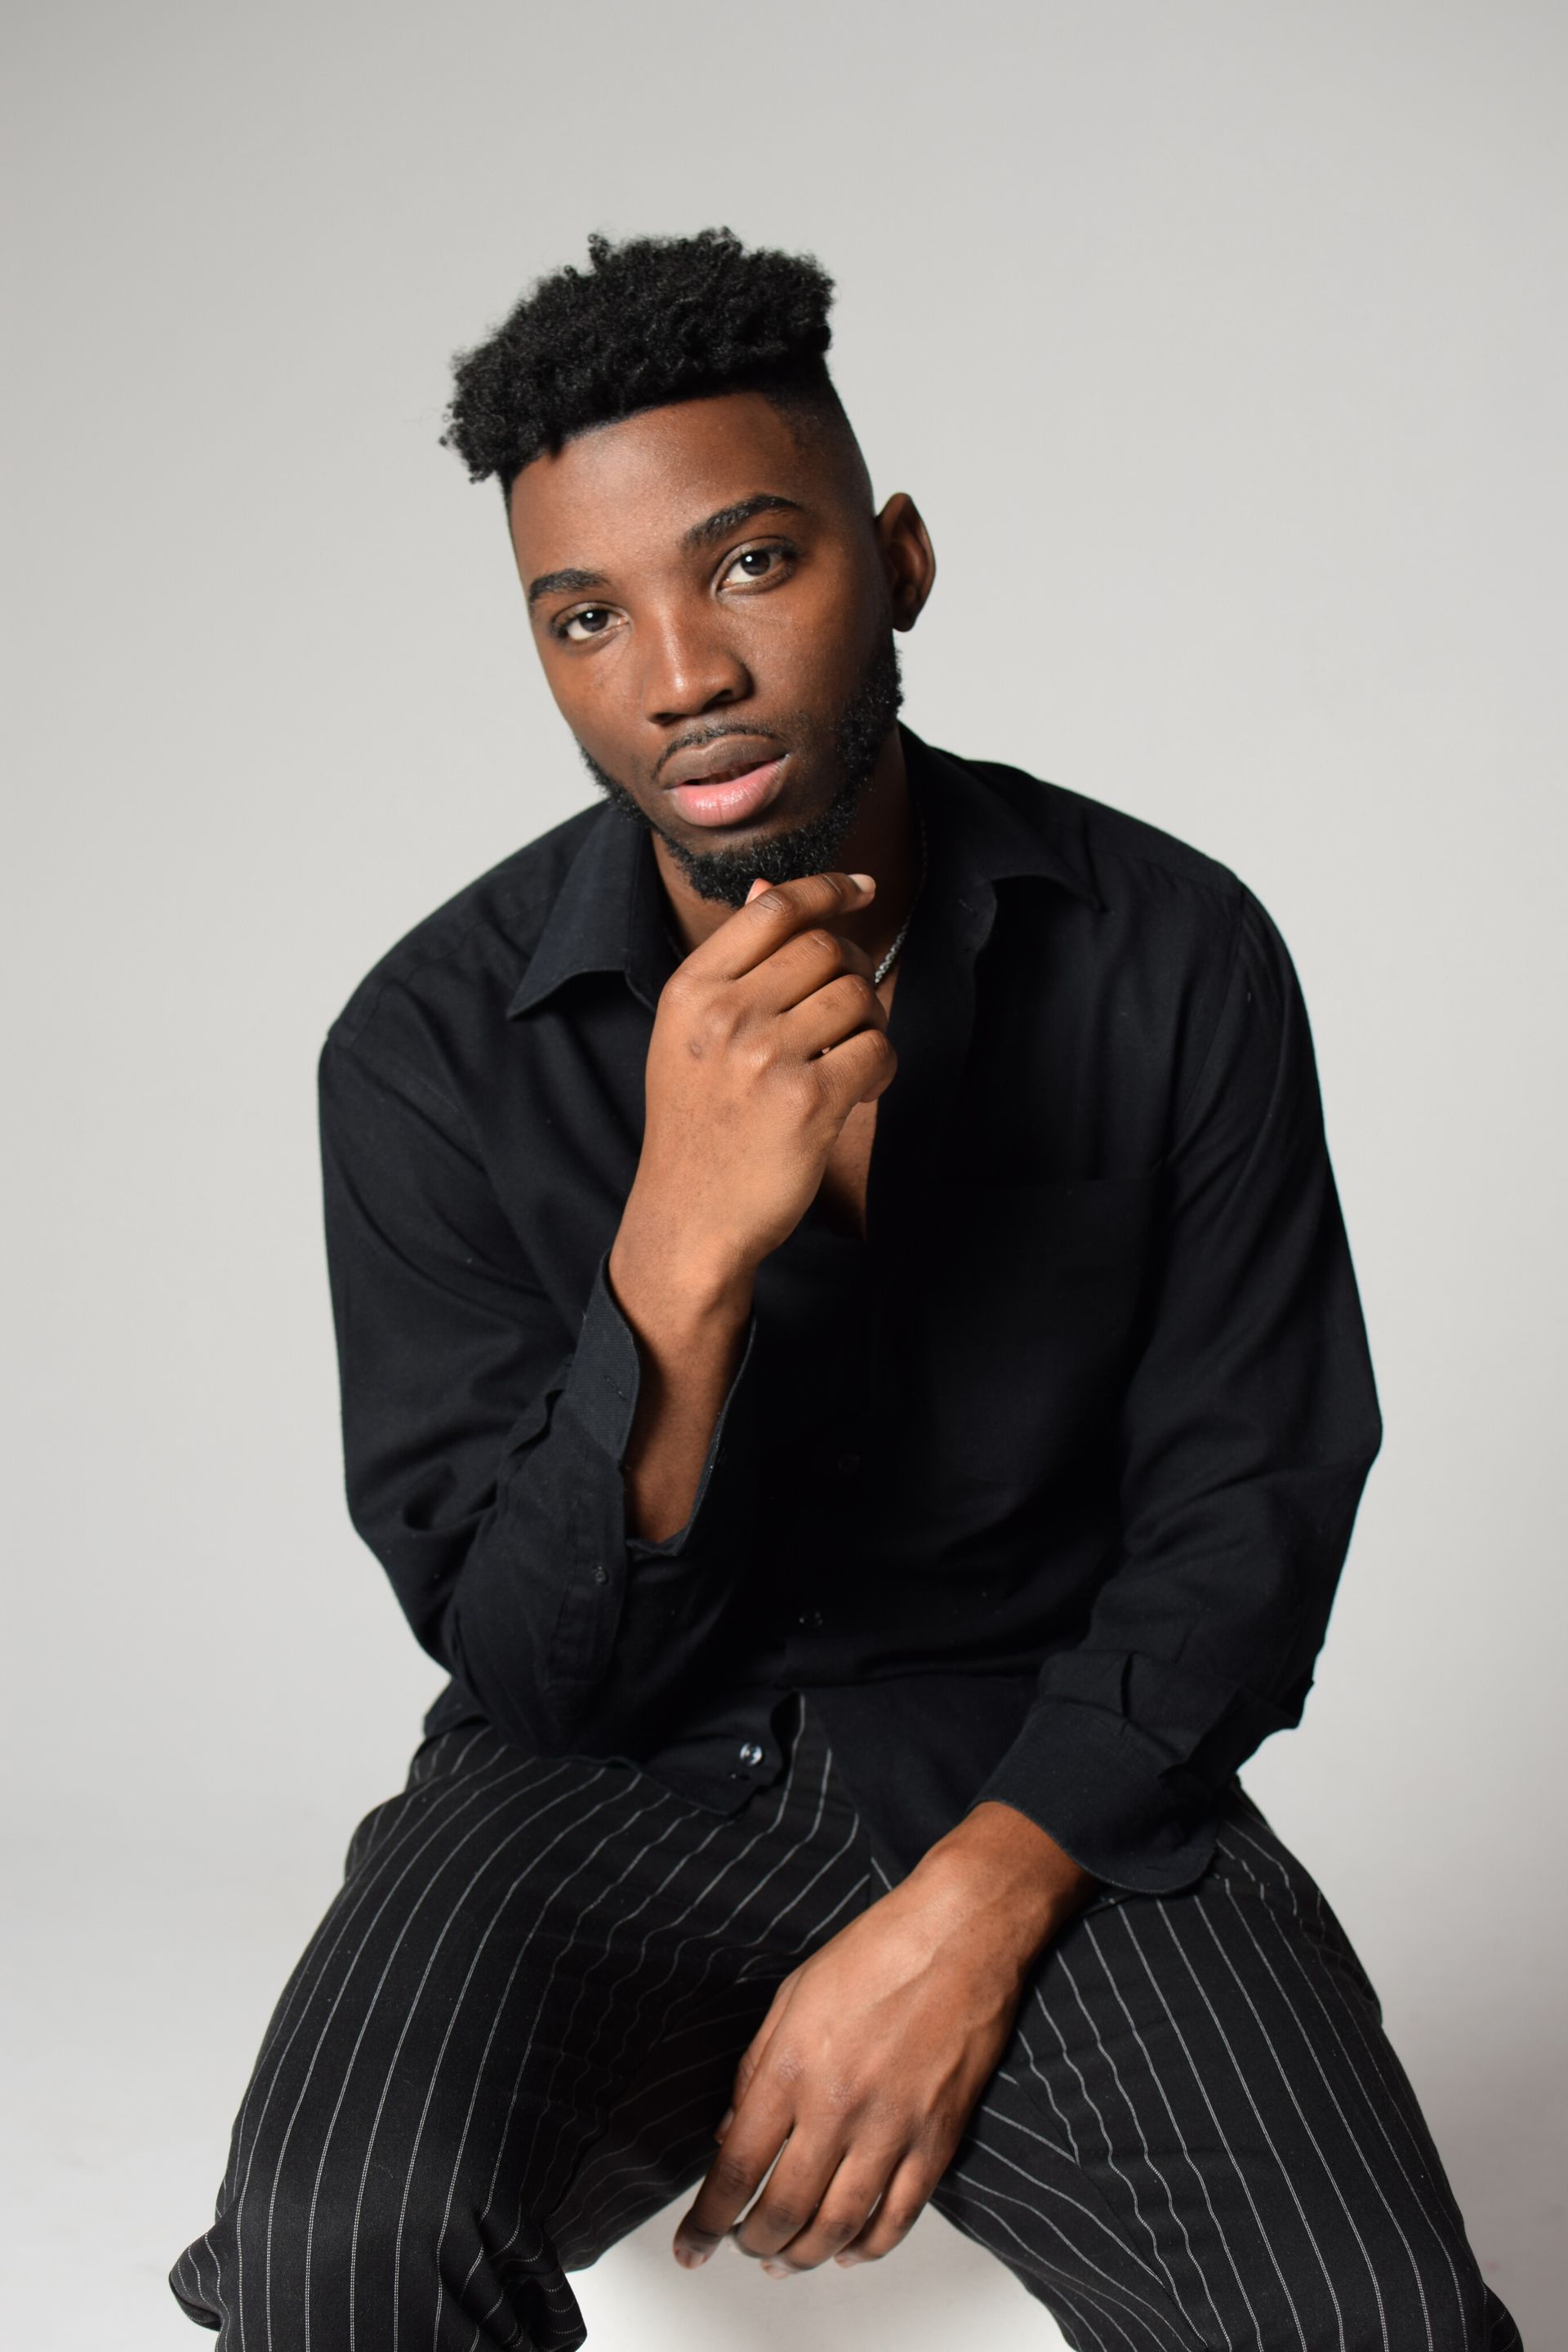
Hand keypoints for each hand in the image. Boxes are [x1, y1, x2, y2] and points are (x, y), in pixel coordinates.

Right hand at [615, 870, 894, 1297]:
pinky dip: (881, 1067)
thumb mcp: (689, 1035)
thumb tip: (767, 888)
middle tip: (849, 1010)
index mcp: (692, 990)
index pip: (774, 909)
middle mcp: (726, 1016)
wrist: (690, 1217)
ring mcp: (766, 1058)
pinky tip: (858, 1089)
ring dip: (869, 1022)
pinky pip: (877, 1050)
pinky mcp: (809, 1102)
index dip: (828, 888)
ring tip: (847, 1056)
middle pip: (825, 948)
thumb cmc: (697, 1123)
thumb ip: (731, 964)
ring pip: (858, 996)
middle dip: (853, 969)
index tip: (861, 888)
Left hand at [671, 1804, 1094, 2278]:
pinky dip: (869, 2247)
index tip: (691, 2245)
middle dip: (753, 2244)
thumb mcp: (792, 1996)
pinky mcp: (938, 2137)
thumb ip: (755, 2069)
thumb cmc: (878, 1952)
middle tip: (742, 2248)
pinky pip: (900, 2216)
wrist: (961, 1932)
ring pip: (839, 2226)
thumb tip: (730, 2133)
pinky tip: (848, 2250)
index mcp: (792, 2068)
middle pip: (783, 2210)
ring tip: (786, 2260)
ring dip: (804, 2256)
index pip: (736, 2169)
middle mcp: (838, 2105)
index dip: (706, 2222)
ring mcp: (892, 2126)